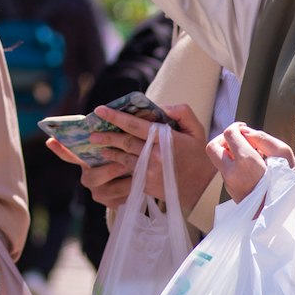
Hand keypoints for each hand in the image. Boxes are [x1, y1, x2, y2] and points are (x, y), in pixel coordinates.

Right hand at [45, 135, 136, 207]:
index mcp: (87, 161)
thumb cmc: (127, 156)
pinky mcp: (111, 204)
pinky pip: (121, 200)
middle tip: (122, 164)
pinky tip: (141, 187)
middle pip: (91, 177)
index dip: (60, 149)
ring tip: (138, 176)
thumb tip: (117, 116)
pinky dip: (131, 193)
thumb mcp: (120, 146)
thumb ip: (114, 136)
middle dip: (108, 171)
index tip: (51, 140)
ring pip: (109, 190)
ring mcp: (99, 193)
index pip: (69, 155)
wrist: (140, 181)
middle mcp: (88, 177)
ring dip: (124, 183)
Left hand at [84, 103, 213, 208]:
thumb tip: (160, 107)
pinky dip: (117, 165)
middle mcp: (155, 156)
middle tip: (92, 131)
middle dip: (106, 135)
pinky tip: (109, 160)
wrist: (203, 187)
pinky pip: (127, 173)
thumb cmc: (197, 154)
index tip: (100, 110)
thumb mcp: (195, 128)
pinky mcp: (146, 185)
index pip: (135, 125)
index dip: (116, 117)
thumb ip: (180, 111)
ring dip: (109, 151)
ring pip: (123, 158)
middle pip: (125, 142)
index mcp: (165, 140)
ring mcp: (149, 173)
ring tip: (96, 143)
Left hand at [206, 122, 294, 202]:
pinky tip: (248, 167)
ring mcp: (229, 183)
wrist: (284, 210)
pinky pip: (225, 171)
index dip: (235, 127)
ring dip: (228, 152)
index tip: (243, 129)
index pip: (228, 134)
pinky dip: (233, 164)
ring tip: (247, 154)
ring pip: (218, 159)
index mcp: (246, 161)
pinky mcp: (230, 191)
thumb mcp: (283, 153)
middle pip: (212, 147)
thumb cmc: (287, 181)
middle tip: (237, 140)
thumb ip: (262, 138)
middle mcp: (233, 172)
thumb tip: (245, 131)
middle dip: (222, 139)